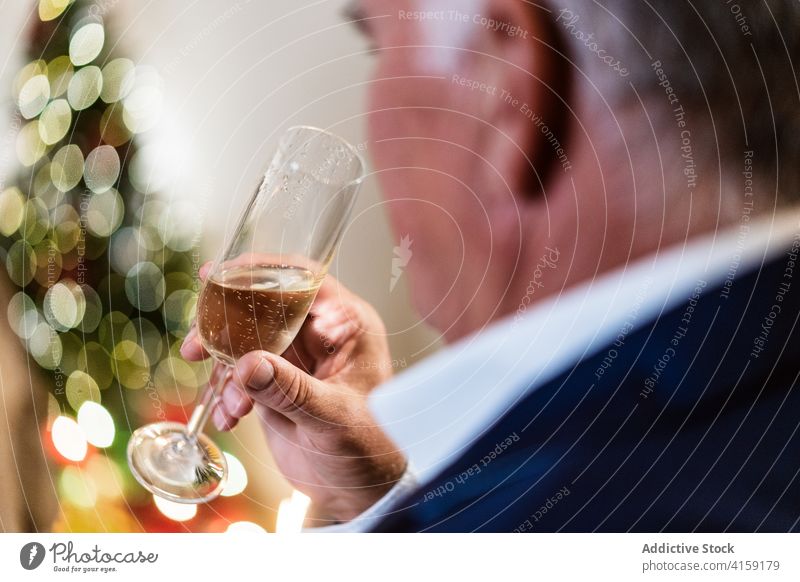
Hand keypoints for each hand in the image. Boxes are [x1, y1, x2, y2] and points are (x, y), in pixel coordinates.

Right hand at [181, 264, 406, 521]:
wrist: (358, 491)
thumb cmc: (367, 449)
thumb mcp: (333, 419)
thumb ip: (292, 390)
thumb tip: (247, 363)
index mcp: (347, 326)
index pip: (305, 280)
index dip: (263, 271)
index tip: (221, 274)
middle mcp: (321, 335)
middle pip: (265, 307)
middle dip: (227, 326)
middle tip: (196, 345)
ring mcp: (297, 359)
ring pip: (247, 341)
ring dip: (225, 367)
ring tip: (226, 398)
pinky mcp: (278, 384)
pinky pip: (242, 376)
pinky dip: (230, 394)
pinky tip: (230, 418)